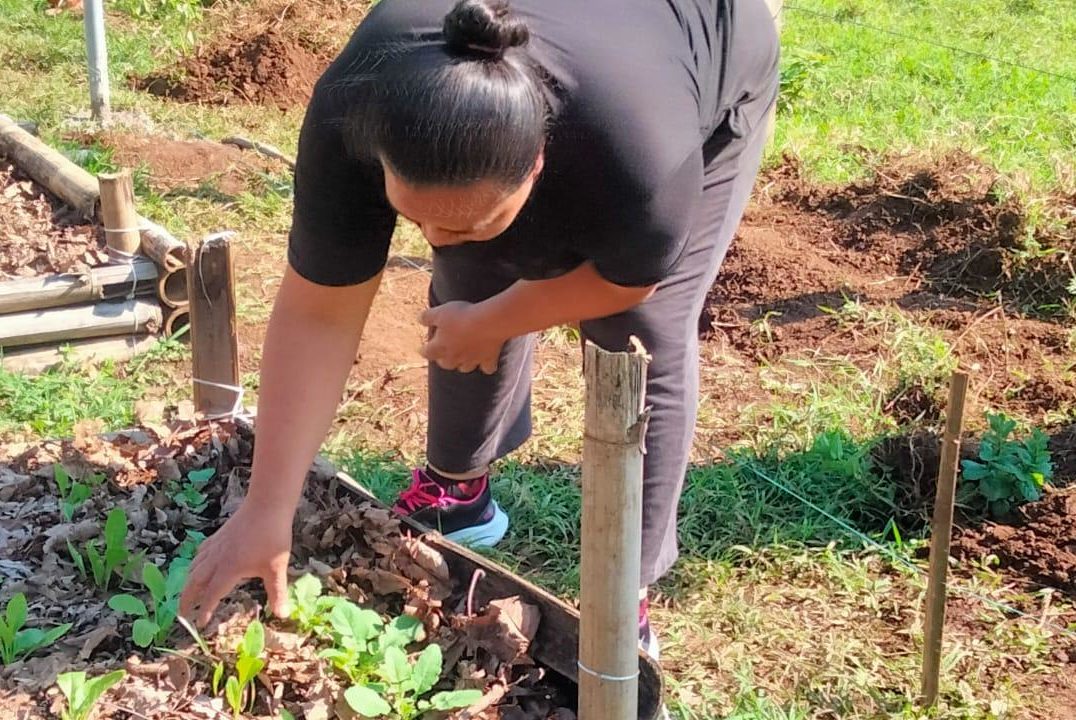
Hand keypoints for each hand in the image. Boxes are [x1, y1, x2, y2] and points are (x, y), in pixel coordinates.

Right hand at [179, 498, 292, 626]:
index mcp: (229, 569)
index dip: (205, 610)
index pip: (212, 595)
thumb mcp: (277, 568)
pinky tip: (200, 563)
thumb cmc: (273, 536)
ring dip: (189, 582)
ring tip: (188, 592)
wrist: (267, 504)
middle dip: (187, 599)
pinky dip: (196, 563)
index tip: (200, 625)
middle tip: (182, 613)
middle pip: (195, 582)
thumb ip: (277, 593)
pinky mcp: (219, 535)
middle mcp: (217, 559)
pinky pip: (201, 553)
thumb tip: (283, 615)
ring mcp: (216, 545)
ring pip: (195, 567)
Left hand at [419, 301, 504, 373]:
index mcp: (440, 347)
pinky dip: (485, 366)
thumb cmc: (462, 316)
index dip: (425, 349)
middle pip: (445, 364)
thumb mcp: (440, 312)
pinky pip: (487, 368)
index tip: (424, 346)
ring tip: (463, 355)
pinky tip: (486, 361)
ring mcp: (472, 360)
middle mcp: (454, 358)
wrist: (488, 322)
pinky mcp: (488, 359)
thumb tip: (420, 319)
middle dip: (443, 358)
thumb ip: (427, 317)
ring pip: (464, 368)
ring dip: (462, 363)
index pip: (427, 353)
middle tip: (444, 349)